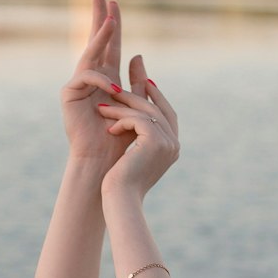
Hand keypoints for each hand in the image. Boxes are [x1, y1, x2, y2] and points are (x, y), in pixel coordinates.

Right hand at [60, 0, 135, 172]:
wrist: (103, 161)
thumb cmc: (120, 138)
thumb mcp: (135, 104)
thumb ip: (137, 82)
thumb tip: (139, 54)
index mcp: (107, 80)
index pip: (111, 46)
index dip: (113, 25)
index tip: (115, 4)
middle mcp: (91, 79)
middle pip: (95, 41)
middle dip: (99, 17)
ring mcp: (78, 85)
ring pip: (90, 53)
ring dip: (102, 36)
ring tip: (112, 22)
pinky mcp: (69, 94)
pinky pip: (86, 76)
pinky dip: (102, 81)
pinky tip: (113, 91)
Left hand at [96, 55, 179, 202]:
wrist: (121, 201)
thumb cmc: (121, 184)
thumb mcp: (131, 156)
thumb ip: (136, 137)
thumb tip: (131, 119)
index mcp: (172, 147)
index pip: (166, 114)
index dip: (155, 97)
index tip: (143, 82)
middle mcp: (174, 144)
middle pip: (157, 108)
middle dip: (140, 90)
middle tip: (126, 75)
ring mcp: (167, 143)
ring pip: (145, 112)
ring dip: (122, 108)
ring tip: (103, 107)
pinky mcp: (155, 141)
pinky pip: (137, 119)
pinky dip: (121, 120)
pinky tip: (108, 127)